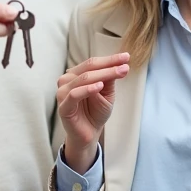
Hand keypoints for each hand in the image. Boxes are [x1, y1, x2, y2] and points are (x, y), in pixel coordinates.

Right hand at [57, 53, 129, 172]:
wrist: (89, 134)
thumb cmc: (96, 112)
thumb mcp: (107, 92)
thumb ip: (109, 79)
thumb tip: (120, 64)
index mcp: (77, 75)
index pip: (93, 63)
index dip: (110, 59)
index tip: (126, 57)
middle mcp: (67, 80)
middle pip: (89, 67)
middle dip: (109, 65)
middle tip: (125, 64)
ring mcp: (63, 93)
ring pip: (83, 78)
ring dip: (102, 74)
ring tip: (118, 72)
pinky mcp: (63, 107)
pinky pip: (74, 95)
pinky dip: (87, 89)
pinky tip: (99, 86)